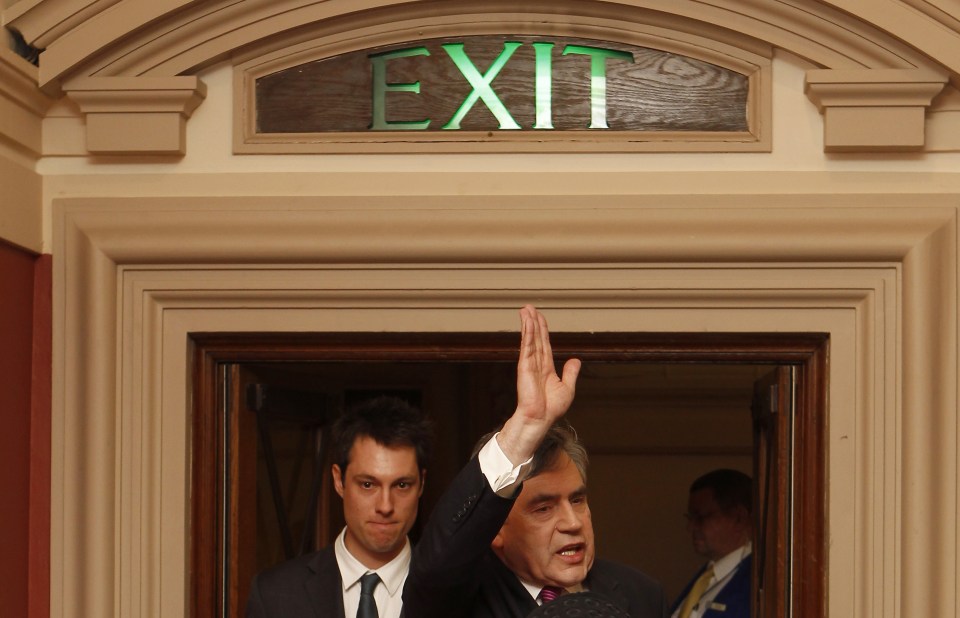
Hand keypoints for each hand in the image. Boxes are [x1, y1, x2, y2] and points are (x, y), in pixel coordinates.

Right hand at [497, 305, 580, 464]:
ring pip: (530, 339)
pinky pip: (527, 346)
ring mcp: (529, 364)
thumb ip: (570, 373)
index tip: (538, 316)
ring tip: (525, 309)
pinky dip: (528, 333)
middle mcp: (536, 363)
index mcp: (546, 367)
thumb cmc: (551, 408)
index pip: (544, 343)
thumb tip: (576, 360)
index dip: (542, 329)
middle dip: (532, 321)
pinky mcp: (525, 366)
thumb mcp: (567, 388)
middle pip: (535, 337)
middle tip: (528, 307)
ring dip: (528, 323)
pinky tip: (527, 322)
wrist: (540, 419)